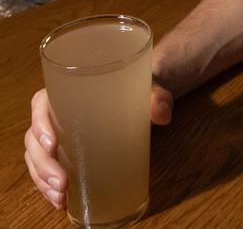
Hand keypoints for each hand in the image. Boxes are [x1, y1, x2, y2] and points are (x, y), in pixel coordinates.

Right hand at [25, 83, 172, 209]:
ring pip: (35, 157)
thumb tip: (162, 113)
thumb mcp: (148, 89)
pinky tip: (60, 200)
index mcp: (70, 89)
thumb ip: (157, 97)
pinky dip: (47, 186)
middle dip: (43, 164)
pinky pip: (45, 169)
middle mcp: (58, 111)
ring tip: (61, 197)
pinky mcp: (65, 151)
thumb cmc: (138, 88)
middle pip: (34, 137)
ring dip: (42, 180)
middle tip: (63, 183)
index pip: (40, 103)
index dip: (39, 124)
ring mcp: (59, 133)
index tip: (52, 145)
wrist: (143, 97)